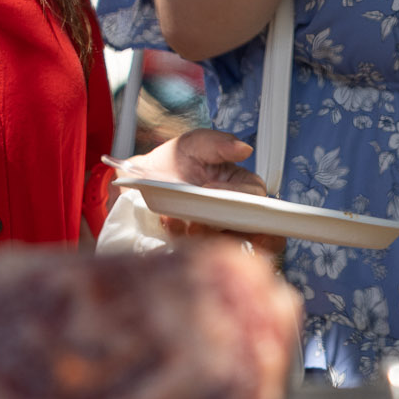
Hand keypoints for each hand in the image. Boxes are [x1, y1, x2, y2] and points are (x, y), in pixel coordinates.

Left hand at [123, 128, 286, 255]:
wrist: (142, 180)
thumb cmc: (174, 161)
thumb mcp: (193, 144)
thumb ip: (218, 143)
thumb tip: (244, 149)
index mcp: (242, 188)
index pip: (256, 198)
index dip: (238, 196)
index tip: (208, 188)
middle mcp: (235, 214)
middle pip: (254, 232)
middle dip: (234, 233)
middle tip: (207, 223)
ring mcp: (217, 234)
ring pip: (229, 248)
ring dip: (208, 238)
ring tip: (187, 223)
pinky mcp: (196, 247)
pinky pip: (199, 255)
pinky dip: (183, 239)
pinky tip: (170, 222)